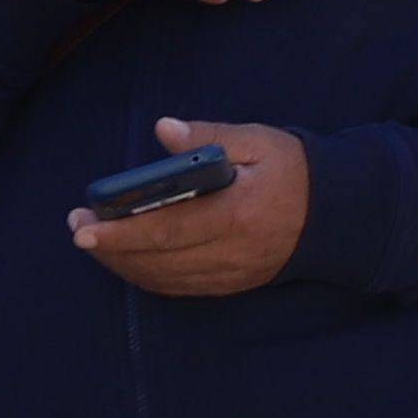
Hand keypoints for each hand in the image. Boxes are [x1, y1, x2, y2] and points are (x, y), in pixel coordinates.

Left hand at [75, 121, 308, 298]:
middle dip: (109, 246)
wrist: (339, 215)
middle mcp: (231, 252)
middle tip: (78, 224)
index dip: (122, 231)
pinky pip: (174, 286)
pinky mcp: (227, 285)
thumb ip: (211, 136)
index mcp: (238, 214)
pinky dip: (143, 273)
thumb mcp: (259, 142)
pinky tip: (127, 255)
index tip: (85, 224)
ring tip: (96, 238)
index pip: (169, 228)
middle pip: (156, 259)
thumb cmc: (294, 171)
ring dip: (121, 261)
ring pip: (159, 277)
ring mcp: (228, 274)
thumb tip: (164, 130)